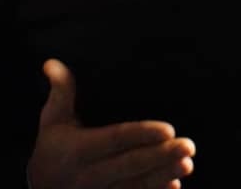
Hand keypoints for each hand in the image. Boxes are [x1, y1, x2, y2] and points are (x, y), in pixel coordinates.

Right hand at [29, 59, 195, 188]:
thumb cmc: (53, 148)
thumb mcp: (53, 121)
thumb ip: (60, 92)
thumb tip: (52, 63)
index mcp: (78, 150)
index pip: (114, 139)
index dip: (141, 134)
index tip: (168, 129)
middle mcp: (88, 175)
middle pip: (130, 165)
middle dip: (160, 156)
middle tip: (188, 146)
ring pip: (135, 187)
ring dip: (163, 176)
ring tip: (187, 164)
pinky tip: (174, 185)